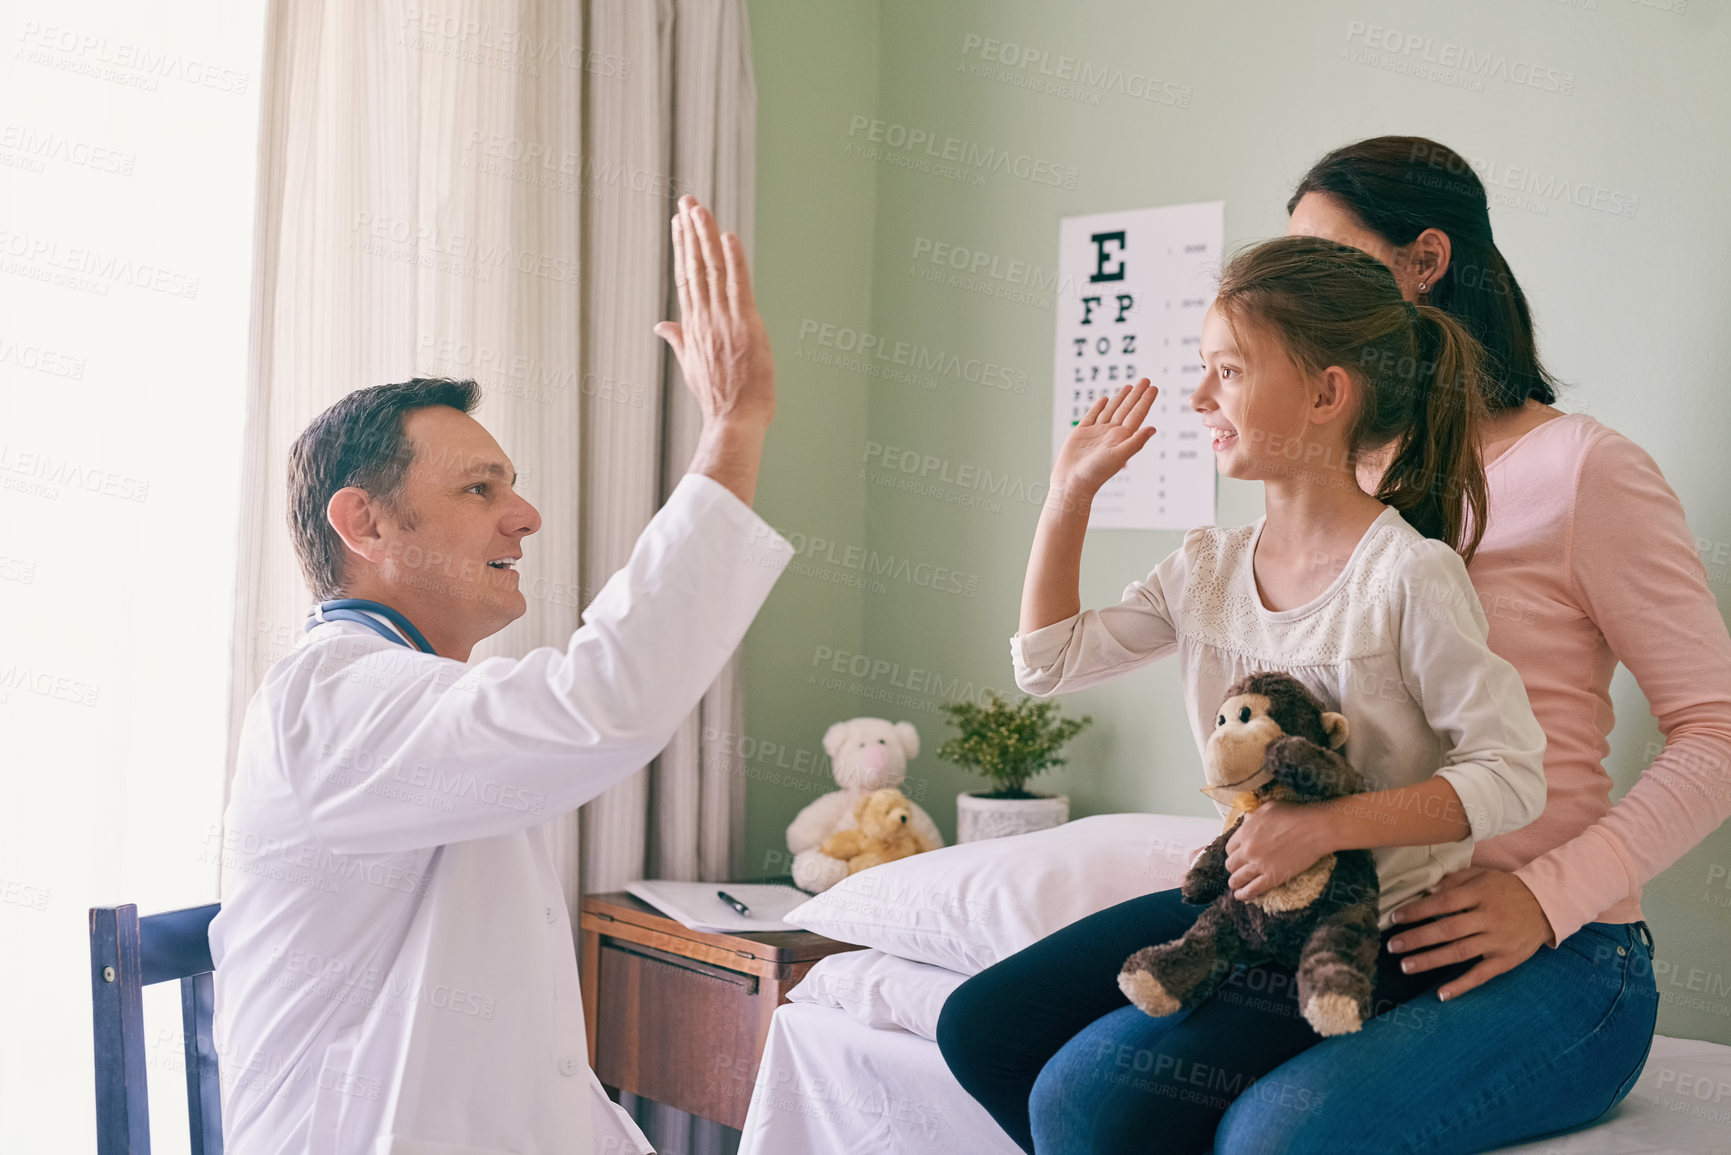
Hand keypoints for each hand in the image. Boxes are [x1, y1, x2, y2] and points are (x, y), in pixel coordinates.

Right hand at [654, 195, 773, 433]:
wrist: (733, 422)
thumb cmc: (719, 400)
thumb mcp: (691, 367)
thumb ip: (678, 341)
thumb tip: (661, 326)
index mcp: (692, 328)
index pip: (685, 279)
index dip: (682, 249)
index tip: (678, 224)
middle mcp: (704, 320)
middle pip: (694, 267)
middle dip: (689, 232)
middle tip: (686, 201)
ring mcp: (722, 321)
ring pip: (712, 271)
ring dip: (705, 237)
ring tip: (698, 208)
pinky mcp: (744, 326)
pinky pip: (737, 286)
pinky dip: (733, 261)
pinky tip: (727, 236)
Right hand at [1052, 380, 1157, 495]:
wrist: (1072, 482)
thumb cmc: (1096, 473)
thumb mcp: (1118, 456)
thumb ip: (1135, 442)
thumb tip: (1153, 428)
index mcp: (1122, 438)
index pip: (1137, 414)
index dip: (1145, 401)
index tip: (1153, 387)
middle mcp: (1111, 434)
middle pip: (1126, 409)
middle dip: (1136, 394)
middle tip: (1146, 380)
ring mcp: (1096, 433)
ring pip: (1111, 410)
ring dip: (1120, 398)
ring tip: (1129, 386)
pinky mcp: (1081, 433)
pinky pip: (1092, 416)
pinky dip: (1099, 407)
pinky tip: (1104, 399)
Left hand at [1224, 801, 1335, 899]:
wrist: (1314, 829)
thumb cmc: (1295, 815)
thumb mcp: (1267, 808)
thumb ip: (1253, 817)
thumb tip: (1247, 821)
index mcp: (1245, 832)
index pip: (1229, 847)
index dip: (1233, 853)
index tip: (1236, 856)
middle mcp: (1248, 849)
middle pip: (1231, 864)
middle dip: (1233, 868)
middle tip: (1237, 870)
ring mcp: (1259, 865)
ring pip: (1238, 878)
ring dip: (1235, 883)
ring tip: (1235, 886)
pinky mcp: (1272, 878)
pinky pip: (1253, 889)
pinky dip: (1244, 894)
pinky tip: (1241, 896)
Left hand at [1387, 867, 1553, 999]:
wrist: (1547, 905)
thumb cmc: (1506, 889)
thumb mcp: (1482, 876)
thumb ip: (1454, 881)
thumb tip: (1426, 891)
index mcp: (1480, 894)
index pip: (1443, 903)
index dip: (1417, 911)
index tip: (1394, 918)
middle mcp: (1488, 918)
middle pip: (1447, 930)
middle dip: (1417, 938)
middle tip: (1392, 946)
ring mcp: (1498, 941)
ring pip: (1459, 953)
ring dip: (1430, 961)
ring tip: (1405, 966)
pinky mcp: (1507, 960)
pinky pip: (1481, 975)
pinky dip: (1461, 986)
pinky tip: (1441, 994)